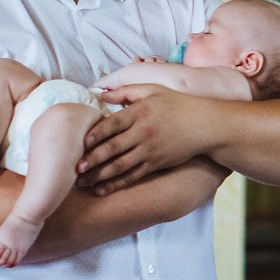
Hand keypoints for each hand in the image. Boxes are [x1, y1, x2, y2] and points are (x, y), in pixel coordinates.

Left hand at [80, 84, 204, 192]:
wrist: (206, 125)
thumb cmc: (178, 105)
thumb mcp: (153, 90)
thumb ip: (126, 91)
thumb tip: (100, 93)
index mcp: (141, 112)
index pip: (112, 124)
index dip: (95, 133)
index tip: (79, 142)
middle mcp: (144, 132)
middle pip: (113, 148)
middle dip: (91, 159)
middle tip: (74, 168)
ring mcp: (150, 150)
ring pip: (120, 166)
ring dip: (99, 175)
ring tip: (81, 182)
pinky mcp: (156, 163)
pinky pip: (133, 176)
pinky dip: (116, 184)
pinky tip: (102, 189)